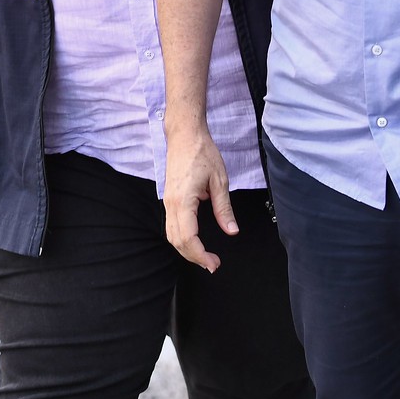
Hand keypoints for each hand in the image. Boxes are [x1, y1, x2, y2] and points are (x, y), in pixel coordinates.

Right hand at [162, 119, 236, 271]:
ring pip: (171, 235)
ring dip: (186, 249)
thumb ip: (224, 208)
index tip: (213, 263)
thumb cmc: (201, 152)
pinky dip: (181, 238)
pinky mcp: (169, 198)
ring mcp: (167, 200)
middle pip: (177, 241)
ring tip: (205, 256)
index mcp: (183, 200)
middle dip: (194, 256)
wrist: (185, 134)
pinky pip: (171, 225)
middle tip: (213, 264)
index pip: (188, 237)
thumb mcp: (220, 180)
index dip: (200, 255)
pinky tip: (195, 241)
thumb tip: (232, 230)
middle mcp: (171, 203)